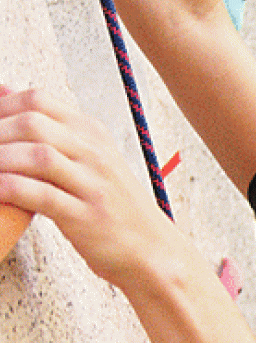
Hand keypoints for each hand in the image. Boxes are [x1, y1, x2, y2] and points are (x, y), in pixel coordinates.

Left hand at [0, 87, 177, 288]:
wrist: (154, 251)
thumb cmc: (117, 209)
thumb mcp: (91, 159)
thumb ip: (52, 129)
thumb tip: (4, 91)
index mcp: (94, 135)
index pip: (38, 101)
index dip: (2, 109)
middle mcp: (95, 155)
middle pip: (33, 123)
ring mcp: (94, 186)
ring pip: (36, 156)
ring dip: (2, 161)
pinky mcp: (86, 217)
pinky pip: (41, 195)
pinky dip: (11, 190)